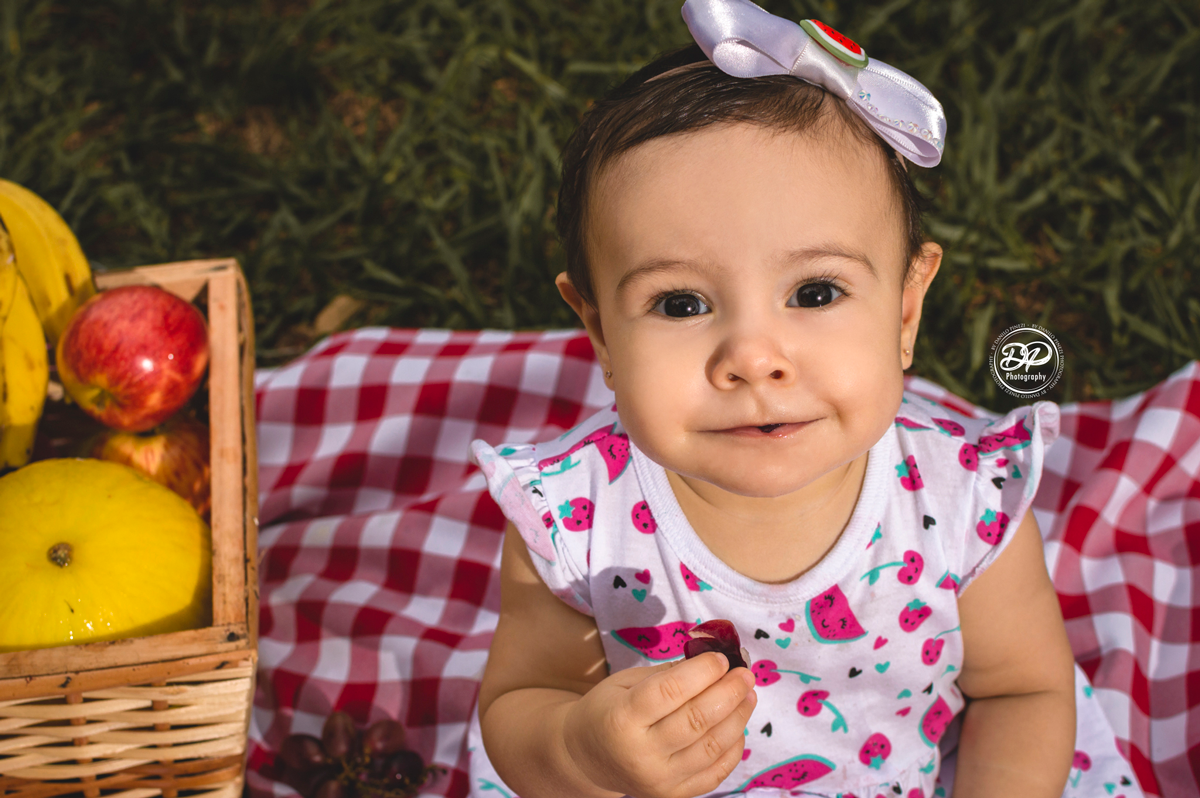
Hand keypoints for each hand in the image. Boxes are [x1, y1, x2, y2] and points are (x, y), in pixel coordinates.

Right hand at [561, 651, 757, 797]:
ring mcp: (659, 780)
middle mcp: (641, 754)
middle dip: (728, 692)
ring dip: (738, 717)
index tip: (721, 658)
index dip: (702, 672)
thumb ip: (667, 674)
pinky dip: (734, 748)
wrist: (586, 757)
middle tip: (745, 673)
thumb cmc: (607, 710)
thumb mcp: (624, 682)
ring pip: (711, 747)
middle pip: (696, 720)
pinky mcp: (673, 795)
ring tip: (749, 695)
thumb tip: (712, 659)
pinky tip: (738, 725)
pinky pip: (715, 772)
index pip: (670, 691)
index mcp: (622, 718)